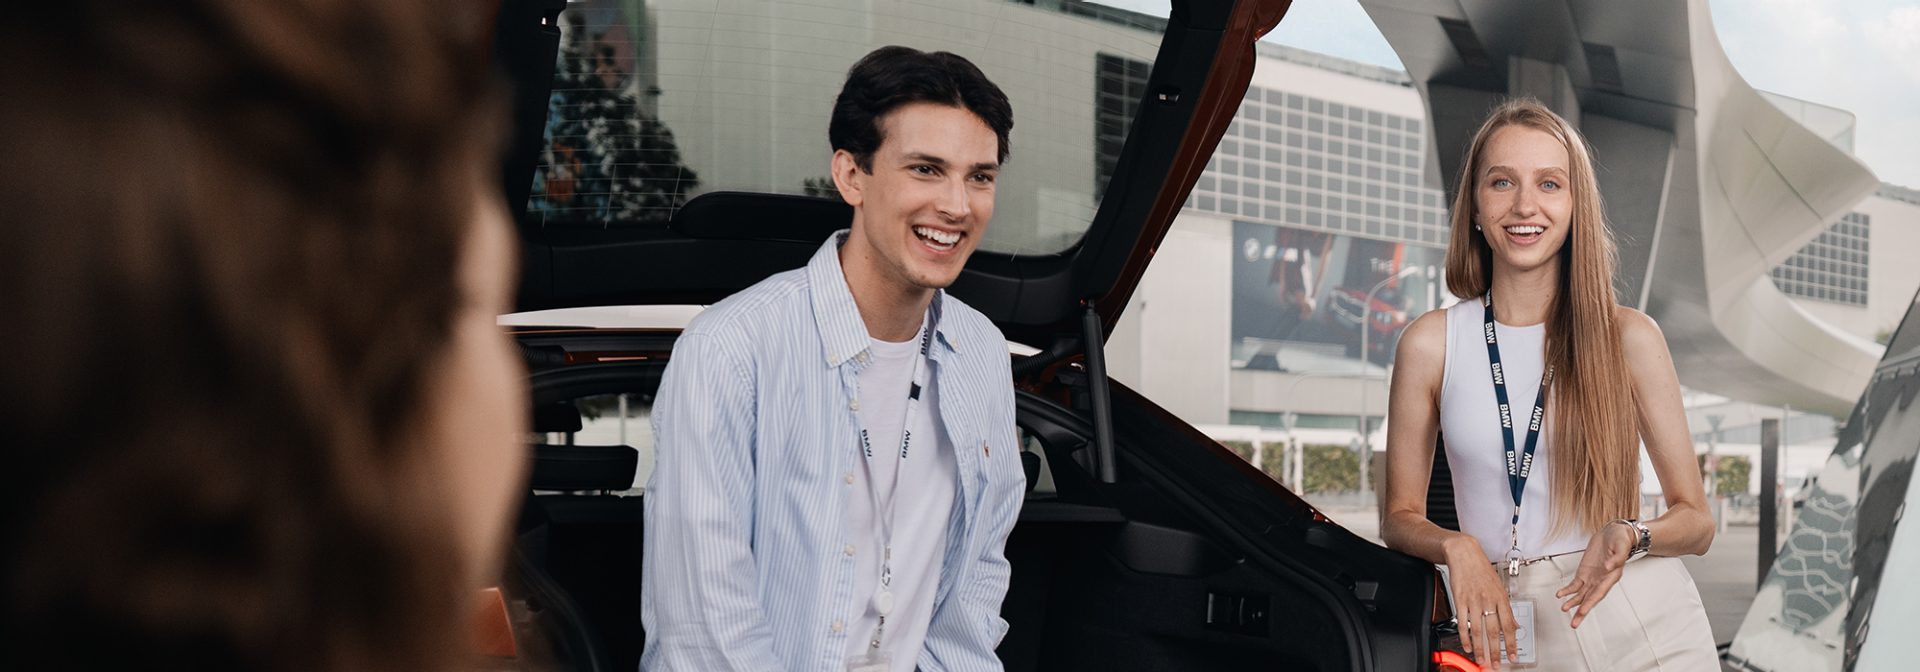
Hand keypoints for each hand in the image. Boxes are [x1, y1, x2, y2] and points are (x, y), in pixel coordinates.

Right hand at [1443, 538, 1516, 669]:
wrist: (1464, 554)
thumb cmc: (1481, 569)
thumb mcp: (1499, 587)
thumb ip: (1506, 608)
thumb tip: (1514, 625)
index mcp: (1501, 598)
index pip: (1509, 625)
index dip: (1512, 643)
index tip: (1513, 656)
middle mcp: (1488, 600)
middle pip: (1493, 631)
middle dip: (1496, 651)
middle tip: (1496, 664)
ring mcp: (1473, 601)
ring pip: (1478, 630)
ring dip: (1480, 648)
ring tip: (1482, 660)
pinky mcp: (1460, 600)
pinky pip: (1463, 623)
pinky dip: (1465, 637)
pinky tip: (1467, 646)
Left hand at [1556, 522, 1634, 627]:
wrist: (1614, 532)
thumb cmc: (1620, 540)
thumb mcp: (1621, 546)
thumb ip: (1616, 558)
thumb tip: (1608, 567)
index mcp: (1611, 576)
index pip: (1599, 593)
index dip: (1590, 603)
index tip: (1583, 611)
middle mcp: (1601, 580)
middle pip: (1590, 599)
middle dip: (1581, 611)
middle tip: (1574, 623)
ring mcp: (1592, 577)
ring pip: (1581, 594)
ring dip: (1573, 602)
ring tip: (1564, 609)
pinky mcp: (1584, 572)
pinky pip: (1575, 584)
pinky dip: (1568, 590)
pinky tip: (1561, 595)